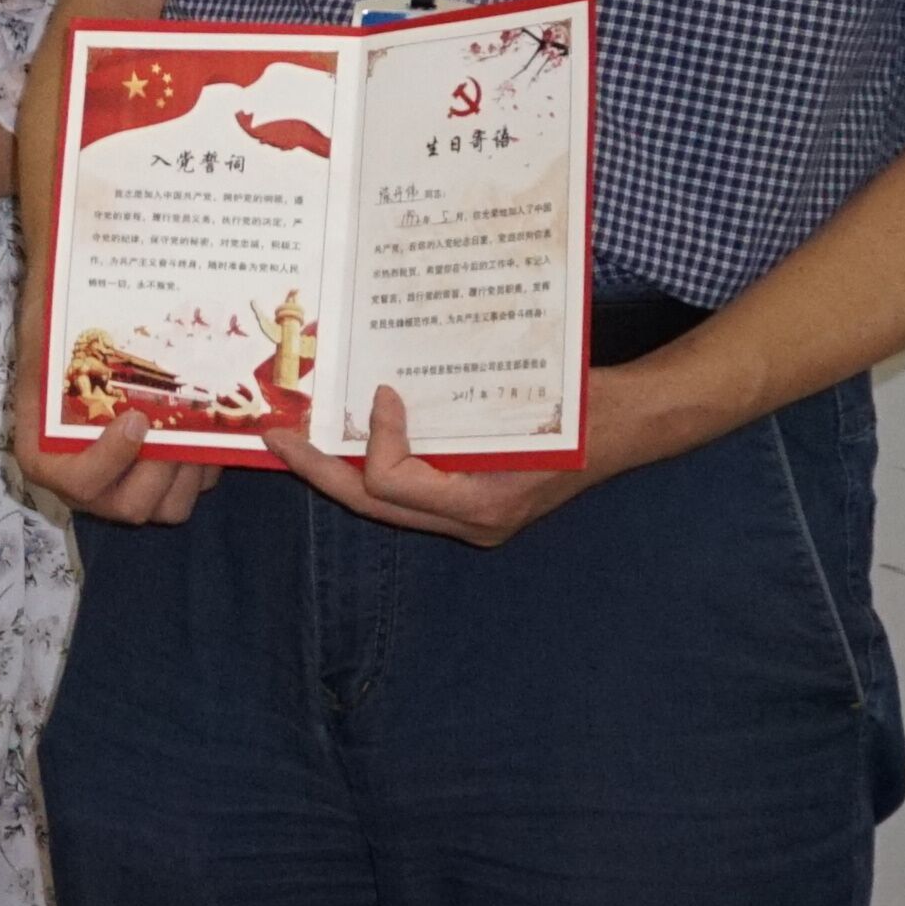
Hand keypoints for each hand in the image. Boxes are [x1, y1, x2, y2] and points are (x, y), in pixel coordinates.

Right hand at [12, 336, 225, 527]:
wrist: (66, 331)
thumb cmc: (53, 337)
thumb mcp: (44, 338)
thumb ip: (55, 348)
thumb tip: (88, 336)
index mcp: (46, 457)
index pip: (78, 483)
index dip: (110, 461)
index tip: (135, 418)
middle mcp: (85, 483)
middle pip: (129, 507)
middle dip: (162, 470)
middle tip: (178, 428)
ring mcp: (124, 485)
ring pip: (166, 508)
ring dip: (190, 472)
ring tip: (199, 429)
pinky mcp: (158, 480)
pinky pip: (192, 490)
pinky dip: (207, 466)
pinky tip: (210, 428)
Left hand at [259, 349, 716, 544]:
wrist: (630, 425)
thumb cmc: (583, 404)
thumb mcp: (523, 401)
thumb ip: (461, 404)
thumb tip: (388, 383)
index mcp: (483, 504)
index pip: (394, 483)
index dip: (373, 439)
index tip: (379, 393)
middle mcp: (472, 522)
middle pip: (372, 505)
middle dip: (317, 470)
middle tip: (274, 437)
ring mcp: (471, 520)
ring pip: (383, 505)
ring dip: (336, 471)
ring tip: (295, 440)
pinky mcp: (470, 505)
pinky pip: (407, 493)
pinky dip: (372, 465)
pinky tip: (346, 437)